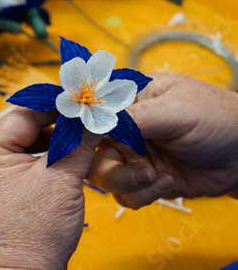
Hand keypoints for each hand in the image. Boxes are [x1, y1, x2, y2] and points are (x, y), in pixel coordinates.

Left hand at [0, 106, 100, 269]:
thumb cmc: (36, 232)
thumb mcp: (62, 178)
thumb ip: (79, 140)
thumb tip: (94, 114)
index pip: (22, 113)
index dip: (54, 104)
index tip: (81, 99)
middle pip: (20, 124)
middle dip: (52, 119)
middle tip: (80, 115)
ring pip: (23, 141)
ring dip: (50, 136)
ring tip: (78, 135)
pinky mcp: (3, 189)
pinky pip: (24, 160)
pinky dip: (45, 154)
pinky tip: (67, 154)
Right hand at [87, 74, 237, 208]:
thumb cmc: (216, 118)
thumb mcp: (175, 111)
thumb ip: (133, 117)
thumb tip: (93, 121)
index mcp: (128, 101)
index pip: (89, 113)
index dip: (79, 130)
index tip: (83, 145)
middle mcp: (124, 130)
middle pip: (90, 152)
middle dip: (110, 167)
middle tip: (138, 170)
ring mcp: (132, 156)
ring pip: (104, 177)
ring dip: (128, 183)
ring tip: (158, 177)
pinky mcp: (143, 180)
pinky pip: (125, 195)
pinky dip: (143, 195)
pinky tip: (168, 182)